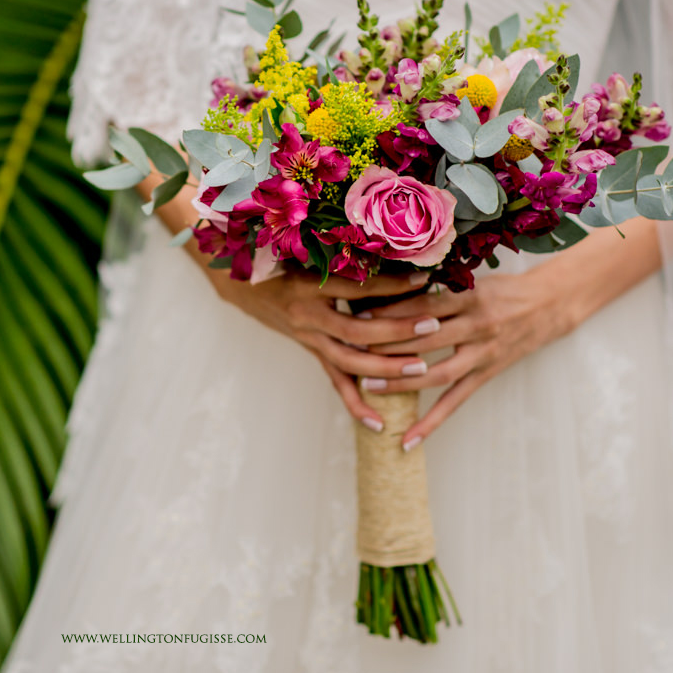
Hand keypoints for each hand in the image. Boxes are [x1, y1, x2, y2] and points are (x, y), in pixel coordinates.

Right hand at [208, 268, 442, 428]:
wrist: (241, 284)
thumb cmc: (279, 260)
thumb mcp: (306, 252)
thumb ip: (343, 255)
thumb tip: (391, 249)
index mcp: (309, 286)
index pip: (356, 289)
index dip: (390, 285)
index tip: (424, 279)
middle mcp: (308, 316)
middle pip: (358, 331)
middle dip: (397, 331)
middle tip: (432, 326)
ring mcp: (309, 338)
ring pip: (350, 361)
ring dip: (386, 367)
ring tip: (421, 369)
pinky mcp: (312, 352)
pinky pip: (336, 381)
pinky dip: (357, 404)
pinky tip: (379, 423)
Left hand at [365, 267, 573, 449]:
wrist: (551, 303)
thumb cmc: (503, 287)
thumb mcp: (472, 278)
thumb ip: (436, 284)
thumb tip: (388, 287)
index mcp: (470, 296)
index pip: (423, 304)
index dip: (390, 310)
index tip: (357, 313)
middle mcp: (478, 325)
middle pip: (426, 339)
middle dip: (387, 345)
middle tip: (352, 349)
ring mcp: (483, 353)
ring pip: (437, 372)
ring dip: (402, 383)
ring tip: (369, 387)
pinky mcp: (487, 374)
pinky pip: (456, 402)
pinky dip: (431, 422)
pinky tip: (407, 440)